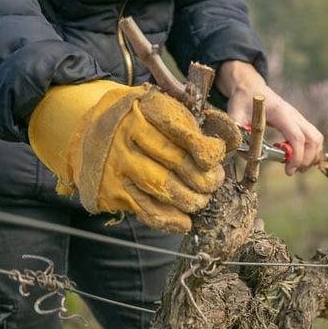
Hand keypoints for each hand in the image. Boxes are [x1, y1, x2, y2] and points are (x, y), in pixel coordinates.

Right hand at [29, 81, 239, 232]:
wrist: (91, 128)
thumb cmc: (146, 120)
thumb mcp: (171, 108)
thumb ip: (206, 121)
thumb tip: (236, 140)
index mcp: (147, 109)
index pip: (181, 131)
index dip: (204, 150)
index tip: (214, 159)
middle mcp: (127, 134)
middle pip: (175, 162)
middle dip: (203, 179)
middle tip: (213, 184)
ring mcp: (117, 162)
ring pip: (162, 188)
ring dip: (190, 200)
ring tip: (200, 200)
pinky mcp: (111, 188)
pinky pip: (146, 210)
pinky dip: (170, 220)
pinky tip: (185, 221)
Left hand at [216, 60, 322, 175]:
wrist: (251, 88)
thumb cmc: (243, 102)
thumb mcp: (235, 115)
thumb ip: (238, 133)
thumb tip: (244, 153)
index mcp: (280, 114)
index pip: (297, 137)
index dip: (296, 157)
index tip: (289, 171)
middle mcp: (294, 115)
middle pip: (313, 139)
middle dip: (307, 159)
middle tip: (292, 171)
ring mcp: (299, 118)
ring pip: (317, 139)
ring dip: (311, 156)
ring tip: (295, 167)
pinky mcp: (300, 122)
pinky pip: (313, 138)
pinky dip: (311, 151)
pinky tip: (296, 158)